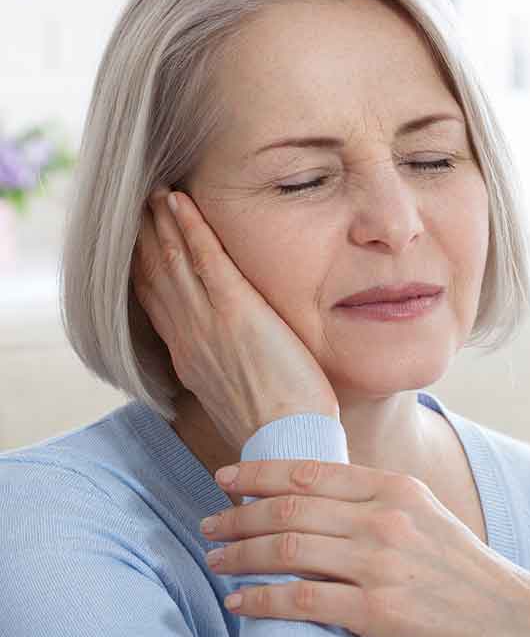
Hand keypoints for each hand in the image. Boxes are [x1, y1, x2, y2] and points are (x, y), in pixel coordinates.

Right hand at [131, 187, 339, 449]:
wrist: (286, 443)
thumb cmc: (275, 428)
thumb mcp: (235, 398)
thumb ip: (223, 372)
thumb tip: (225, 363)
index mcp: (189, 357)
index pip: (155, 303)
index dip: (143, 269)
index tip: (137, 245)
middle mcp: (188, 335)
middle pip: (154, 275)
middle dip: (144, 237)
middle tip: (136, 205)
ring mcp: (207, 321)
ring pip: (172, 260)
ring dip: (161, 222)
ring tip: (154, 193)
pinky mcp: (236, 310)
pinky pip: (205, 257)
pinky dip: (189, 226)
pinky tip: (180, 200)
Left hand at [200, 458, 529, 636]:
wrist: (504, 619)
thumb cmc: (456, 565)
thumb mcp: (421, 512)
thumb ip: (372, 498)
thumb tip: (314, 491)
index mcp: (393, 488)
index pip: (310, 472)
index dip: (260, 473)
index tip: (226, 478)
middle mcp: (383, 518)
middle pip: (291, 508)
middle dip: (240, 515)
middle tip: (210, 524)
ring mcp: (379, 564)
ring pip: (289, 549)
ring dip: (242, 554)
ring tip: (216, 559)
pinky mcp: (376, 611)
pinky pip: (302, 600)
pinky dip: (263, 599)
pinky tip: (240, 601)